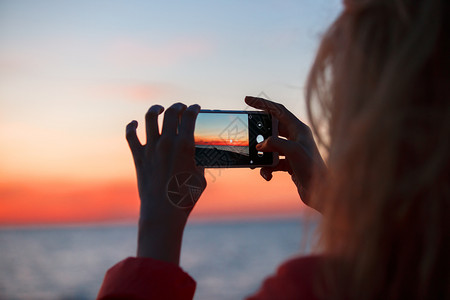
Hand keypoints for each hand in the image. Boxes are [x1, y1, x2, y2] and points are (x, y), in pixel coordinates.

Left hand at [126, 103, 205, 263]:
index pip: (189, 117)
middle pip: (171, 113)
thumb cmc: (185, 198)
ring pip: (150, 118)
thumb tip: (199, 156)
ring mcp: (151, 149)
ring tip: (159, 109)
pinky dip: (132, 126)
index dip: (193, 109)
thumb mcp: (201, 178)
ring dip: (156, 109)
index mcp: (185, 146)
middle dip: (178, 106)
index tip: (195, 108)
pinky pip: (131, 136)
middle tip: (181, 107)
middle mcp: (166, 143)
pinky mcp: (139, 157)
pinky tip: (135, 123)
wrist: (162, 213)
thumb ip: (199, 163)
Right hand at [245, 96, 325, 210]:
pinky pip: (273, 163)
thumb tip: (260, 146)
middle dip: (258, 134)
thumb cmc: (312, 169)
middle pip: (271, 128)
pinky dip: (267, 169)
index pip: (278, 110)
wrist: (322, 192)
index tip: (247, 100)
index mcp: (299, 129)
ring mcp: (292, 151)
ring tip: (255, 163)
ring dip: (261, 156)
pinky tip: (267, 176)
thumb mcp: (293, 151)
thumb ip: (275, 143)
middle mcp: (296, 137)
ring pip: (270, 148)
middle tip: (247, 134)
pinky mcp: (290, 164)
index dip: (262, 104)